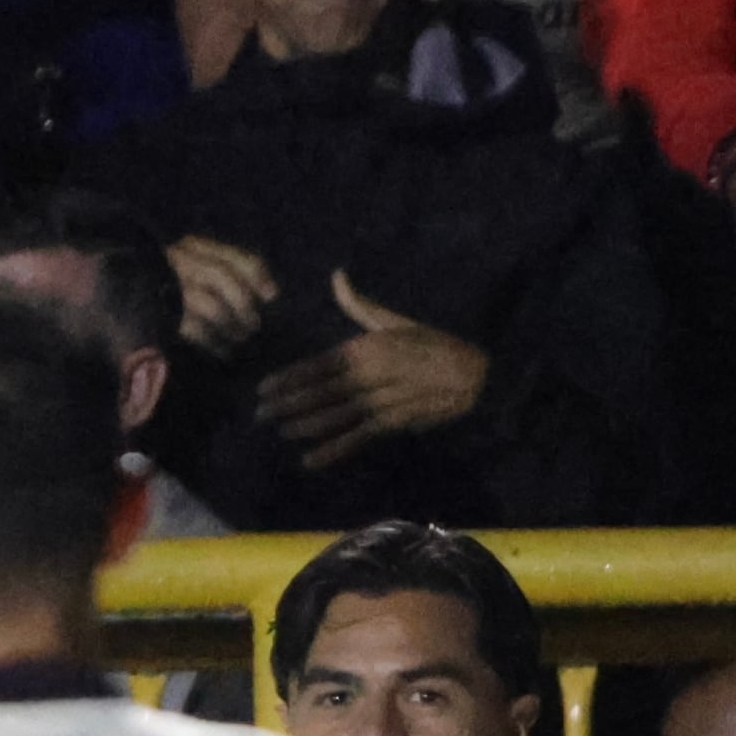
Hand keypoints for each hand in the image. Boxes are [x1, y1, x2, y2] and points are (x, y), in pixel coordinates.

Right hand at [166, 231, 280, 352]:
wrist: (119, 296)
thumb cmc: (172, 287)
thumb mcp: (199, 270)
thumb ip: (232, 273)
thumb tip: (272, 293)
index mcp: (194, 247)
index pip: (233, 256)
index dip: (257, 275)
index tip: (272, 296)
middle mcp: (180, 260)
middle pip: (222, 278)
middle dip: (244, 306)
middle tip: (252, 326)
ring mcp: (169, 286)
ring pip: (212, 306)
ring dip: (232, 327)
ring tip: (238, 340)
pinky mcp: (161, 313)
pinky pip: (196, 329)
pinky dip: (215, 343)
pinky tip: (222, 352)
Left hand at [257, 275, 490, 469]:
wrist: (476, 376)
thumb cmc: (436, 345)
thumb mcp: (397, 320)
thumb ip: (360, 304)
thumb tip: (337, 275)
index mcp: (366, 348)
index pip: (318, 364)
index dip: (289, 377)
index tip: (264, 387)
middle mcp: (369, 375)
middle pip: (320, 391)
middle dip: (288, 403)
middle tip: (259, 414)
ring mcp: (381, 401)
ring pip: (335, 414)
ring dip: (305, 424)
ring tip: (279, 431)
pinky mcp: (394, 422)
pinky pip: (358, 437)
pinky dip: (334, 449)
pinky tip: (311, 460)